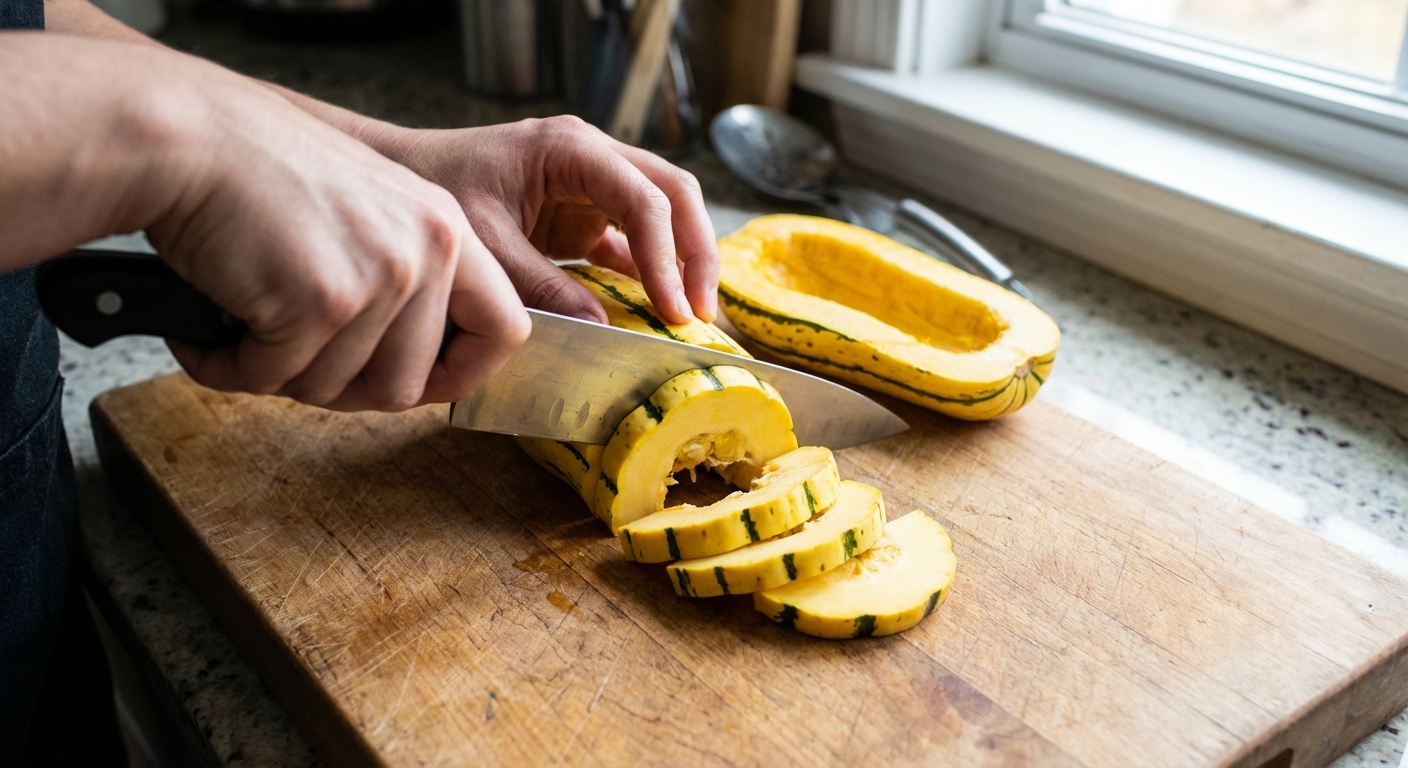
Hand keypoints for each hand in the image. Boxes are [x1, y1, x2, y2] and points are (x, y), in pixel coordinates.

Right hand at [144, 67, 529, 411]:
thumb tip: (416, 376)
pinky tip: (210, 332)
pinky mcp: (321, 301)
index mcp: (447, 228)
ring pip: (337, 389)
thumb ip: (409, 280)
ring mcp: (379, 277)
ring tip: (245, 326)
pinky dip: (232, 368)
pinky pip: (276, 378)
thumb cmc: (260, 174)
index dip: (465, 374)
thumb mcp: (370, 210)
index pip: (506, 330)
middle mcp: (427, 251)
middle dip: (343, 391)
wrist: (188, 137)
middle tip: (293, 362)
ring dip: (280, 374)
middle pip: (407, 385)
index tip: (424, 386)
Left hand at [363, 116, 717, 324]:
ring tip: (690, 315)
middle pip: (674, 194)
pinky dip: (649, 273)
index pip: (645, 198)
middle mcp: (593, 157)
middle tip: (701, 312)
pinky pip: (632, 241)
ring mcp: (593, 185)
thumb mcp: (485, 242)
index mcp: (571, 148)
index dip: (667, 258)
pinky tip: (658, 310)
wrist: (401, 177)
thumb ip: (540, 284)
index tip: (674, 311)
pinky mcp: (583, 216)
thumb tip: (602, 327)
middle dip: (695, 253)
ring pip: (664, 214)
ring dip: (681, 262)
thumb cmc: (433, 189)